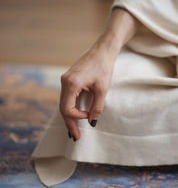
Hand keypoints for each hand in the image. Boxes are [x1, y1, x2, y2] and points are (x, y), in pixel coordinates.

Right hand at [59, 7, 138, 140]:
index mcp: (71, 83)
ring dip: (69, 116)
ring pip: (64, 103)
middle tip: (75, 138)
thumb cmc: (104, 67)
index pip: (67, 109)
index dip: (77, 117)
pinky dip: (70, 107)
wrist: (103, 49)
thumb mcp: (102, 89)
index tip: (89, 117)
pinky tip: (75, 115)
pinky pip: (67, 97)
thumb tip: (92, 123)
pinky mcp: (69, 79)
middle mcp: (64, 81)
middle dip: (69, 123)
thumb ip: (97, 107)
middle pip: (62, 108)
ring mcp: (65, 80)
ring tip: (75, 130)